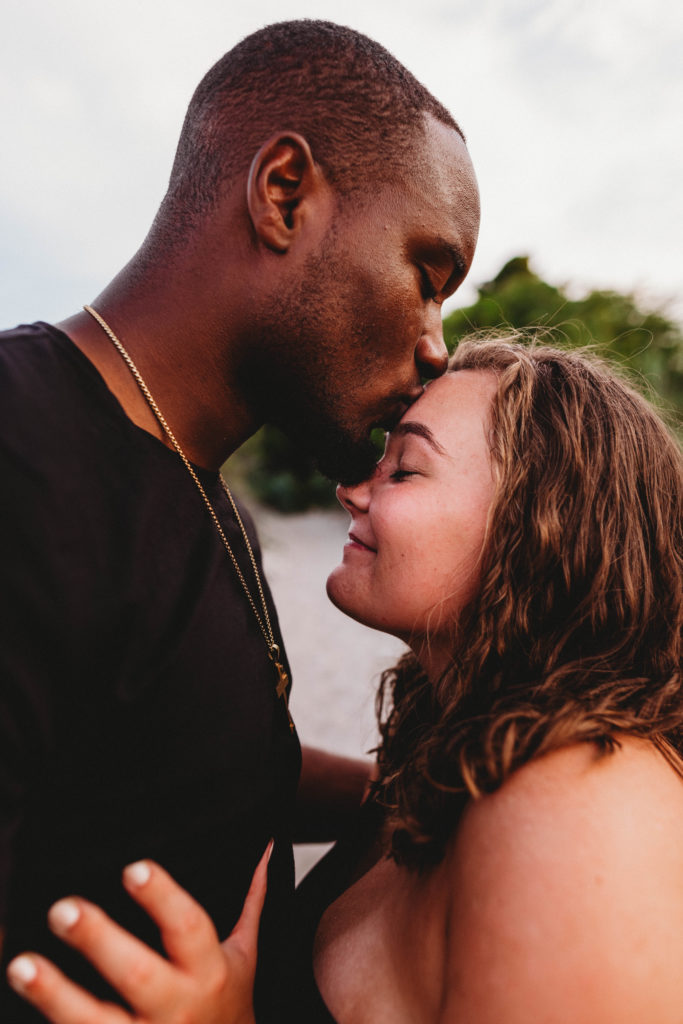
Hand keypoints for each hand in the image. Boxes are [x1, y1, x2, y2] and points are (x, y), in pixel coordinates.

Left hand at [6, 840, 272, 1023]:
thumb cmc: (227, 1010)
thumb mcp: (245, 957)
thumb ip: (251, 901)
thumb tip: (266, 847)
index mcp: (208, 972)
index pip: (188, 927)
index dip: (161, 897)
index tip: (132, 866)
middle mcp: (177, 1008)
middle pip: (137, 974)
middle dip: (99, 941)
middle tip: (62, 908)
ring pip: (97, 1023)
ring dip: (56, 996)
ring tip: (20, 964)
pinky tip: (20, 1013)